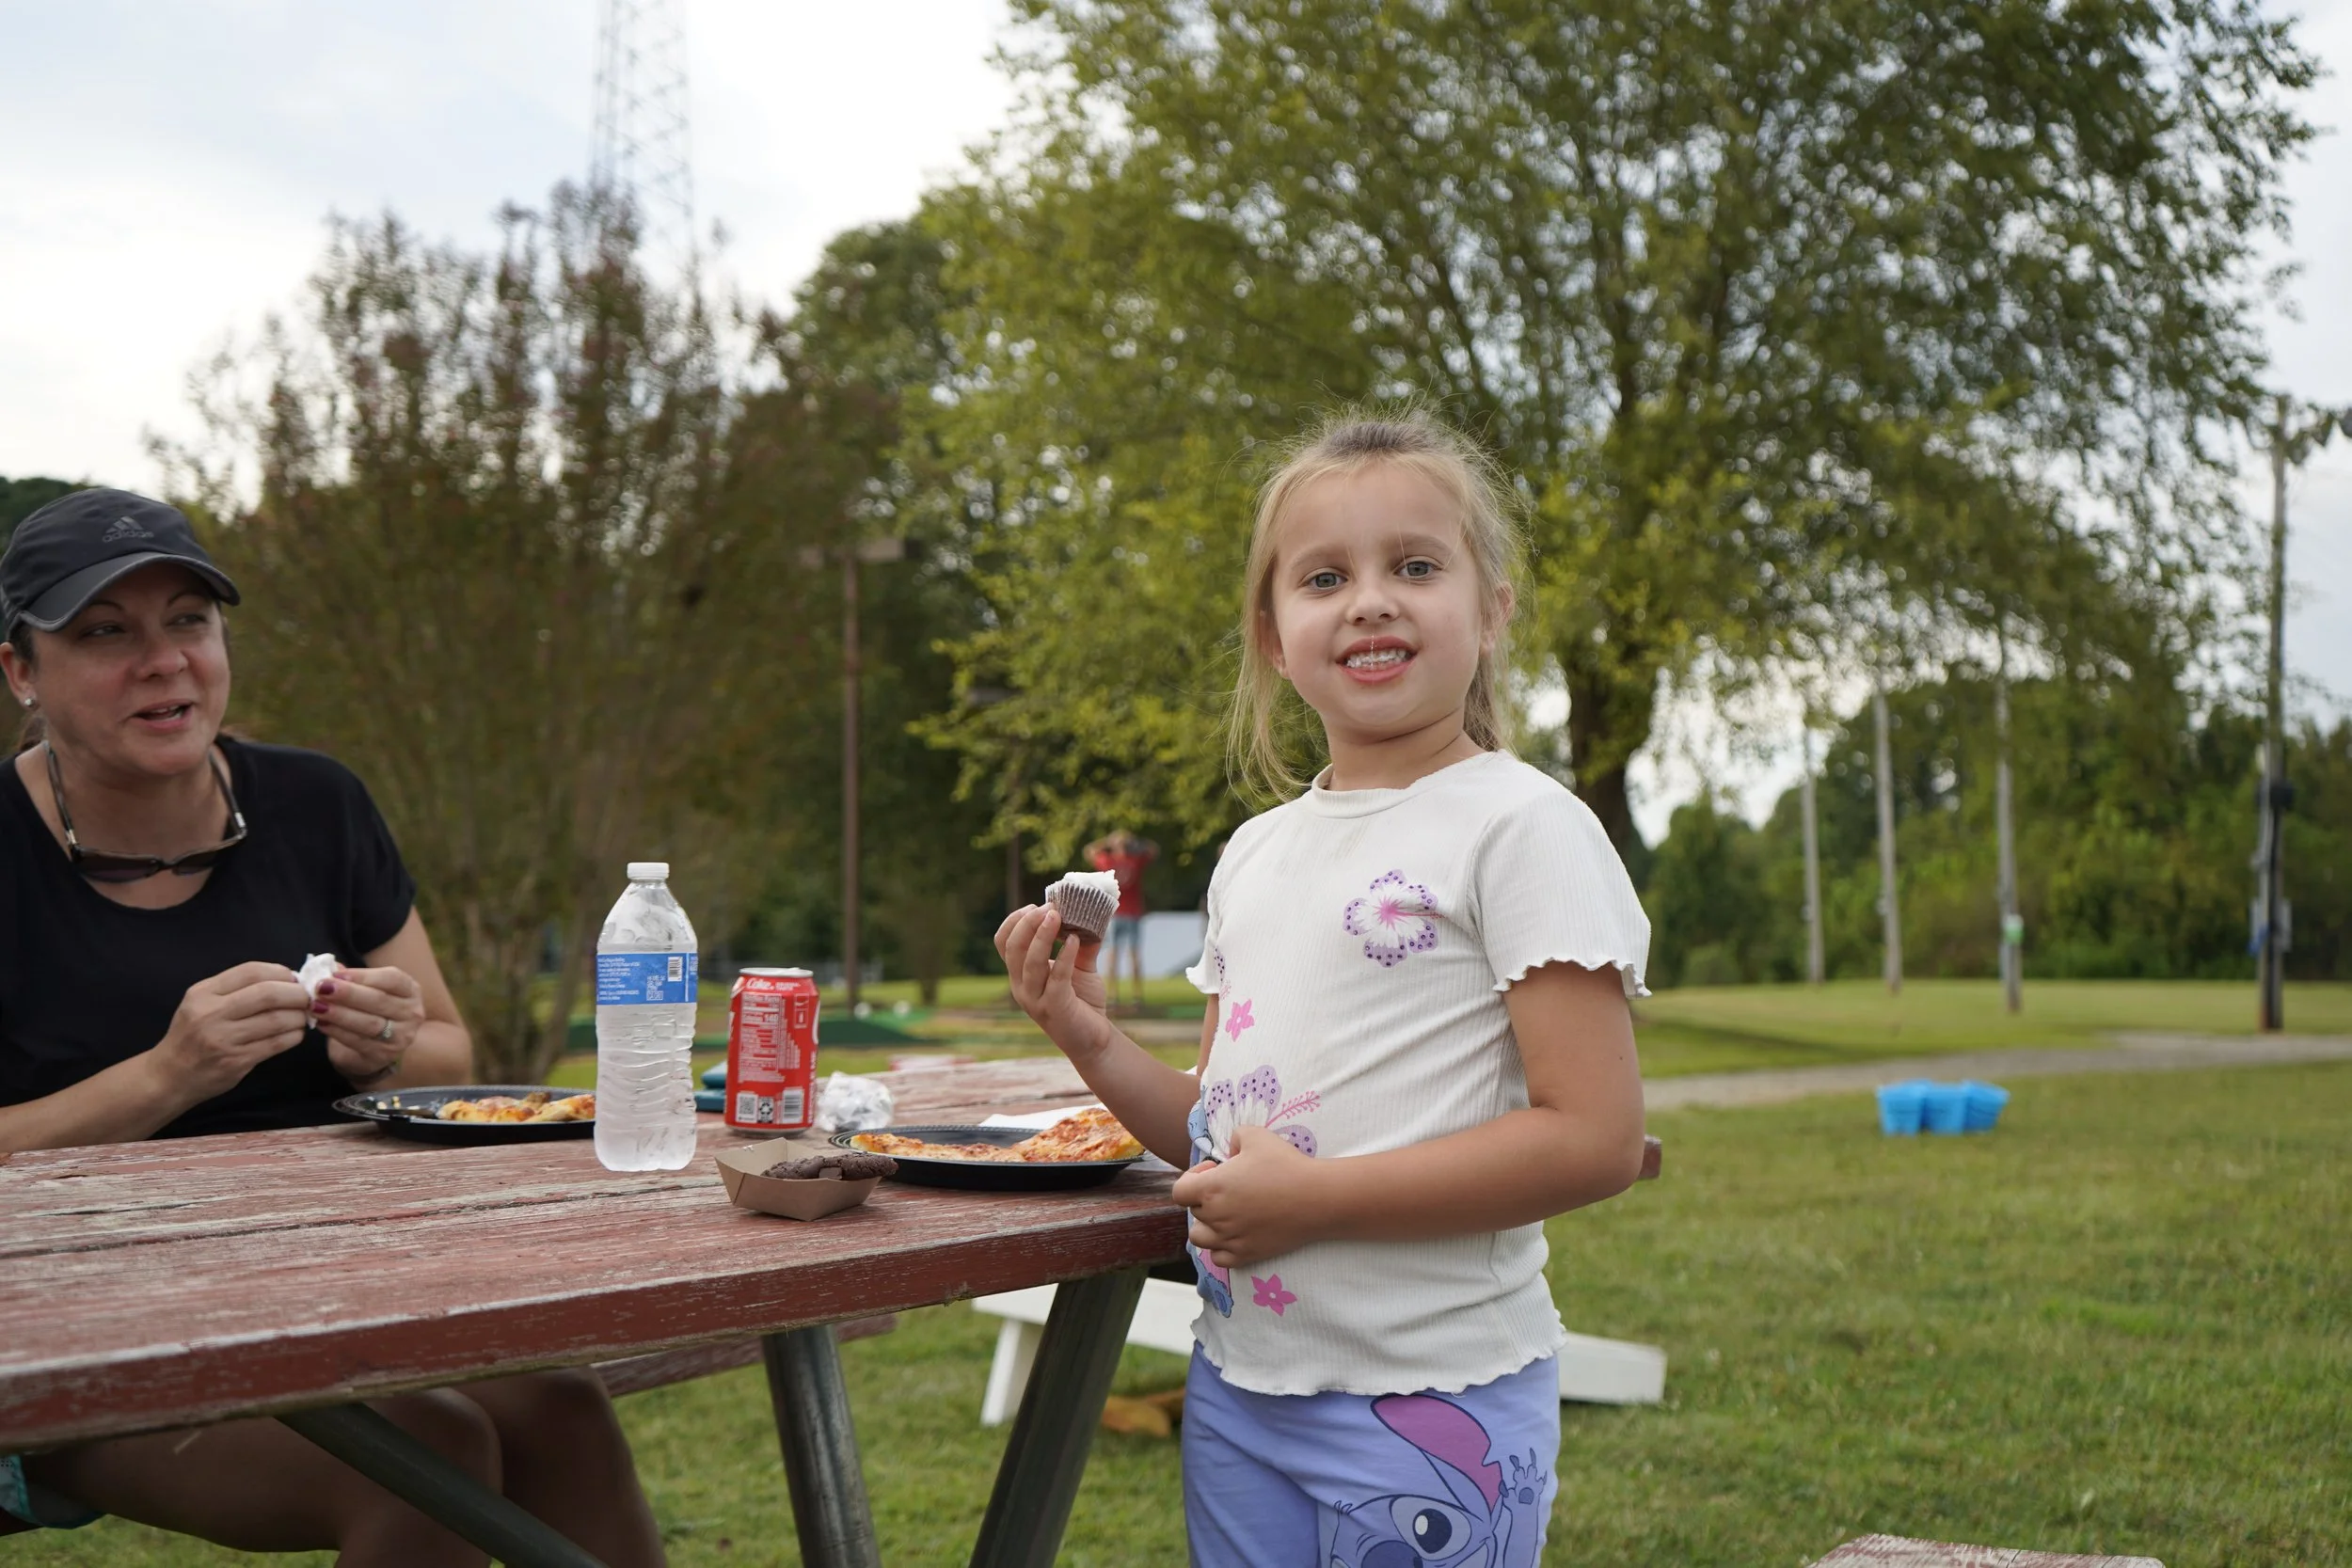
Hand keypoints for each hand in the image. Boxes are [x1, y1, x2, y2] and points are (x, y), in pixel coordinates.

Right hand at [153, 962, 312, 1100]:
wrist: (169, 1076)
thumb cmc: (192, 1036)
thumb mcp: (201, 1003)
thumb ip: (236, 989)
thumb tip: (287, 979)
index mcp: (203, 993)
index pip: (251, 971)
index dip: (281, 972)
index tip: (295, 978)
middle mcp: (211, 1013)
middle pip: (268, 994)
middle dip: (297, 993)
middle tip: (308, 998)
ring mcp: (223, 1039)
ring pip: (276, 1019)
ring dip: (299, 1016)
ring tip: (303, 1016)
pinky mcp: (236, 1061)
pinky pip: (276, 1043)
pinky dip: (294, 1036)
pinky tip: (296, 1034)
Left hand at [313, 965, 427, 1084]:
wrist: (376, 1047)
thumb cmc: (371, 1011)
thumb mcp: (368, 991)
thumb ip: (352, 979)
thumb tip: (328, 968)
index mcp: (410, 990)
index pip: (391, 979)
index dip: (363, 976)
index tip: (335, 974)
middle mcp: (412, 1013)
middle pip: (379, 1000)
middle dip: (347, 994)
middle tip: (321, 988)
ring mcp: (400, 1037)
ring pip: (369, 1023)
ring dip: (340, 1014)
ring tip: (316, 1006)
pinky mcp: (383, 1055)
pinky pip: (358, 1041)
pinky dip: (337, 1032)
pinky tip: (321, 1023)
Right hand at [994, 904, 1113, 1062]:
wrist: (1094, 1039)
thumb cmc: (1082, 1001)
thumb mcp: (1079, 966)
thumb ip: (1079, 942)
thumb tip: (1090, 913)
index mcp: (1020, 974)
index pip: (1003, 942)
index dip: (1016, 920)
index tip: (1037, 905)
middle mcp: (1021, 987)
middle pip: (1013, 948)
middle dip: (1028, 923)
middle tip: (1049, 907)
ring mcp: (1035, 999)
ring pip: (1030, 962)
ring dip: (1042, 936)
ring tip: (1057, 915)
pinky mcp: (1054, 1008)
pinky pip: (1056, 978)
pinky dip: (1064, 956)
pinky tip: (1075, 940)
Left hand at [1169, 1125, 1324, 1269]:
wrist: (1316, 1198)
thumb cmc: (1285, 1164)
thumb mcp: (1255, 1135)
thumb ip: (1234, 1138)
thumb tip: (1229, 1155)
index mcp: (1211, 1189)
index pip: (1179, 1192)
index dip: (1192, 1178)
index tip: (1214, 1170)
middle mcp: (1215, 1217)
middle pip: (1194, 1211)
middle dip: (1206, 1197)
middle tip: (1232, 1187)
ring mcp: (1230, 1239)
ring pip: (1200, 1238)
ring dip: (1208, 1225)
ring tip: (1228, 1213)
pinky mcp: (1246, 1255)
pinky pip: (1219, 1258)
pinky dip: (1221, 1247)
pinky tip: (1237, 1233)